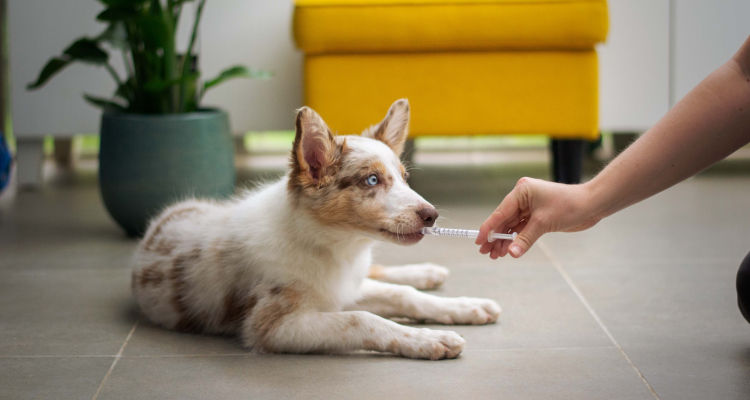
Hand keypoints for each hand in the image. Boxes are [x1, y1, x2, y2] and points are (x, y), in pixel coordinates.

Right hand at [475, 177, 599, 258]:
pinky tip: (508, 249)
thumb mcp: (543, 223)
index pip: (500, 212)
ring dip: (504, 240)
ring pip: (512, 226)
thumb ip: (525, 239)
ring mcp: (530, 206)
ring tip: (495, 255)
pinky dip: (515, 239)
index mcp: (522, 191)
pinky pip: (521, 228)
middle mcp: (523, 197)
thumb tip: (511, 253)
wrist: (592, 205)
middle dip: (495, 237)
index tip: (479, 241)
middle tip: (485, 252)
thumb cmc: (570, 206)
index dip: (488, 228)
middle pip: (504, 220)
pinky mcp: (537, 215)